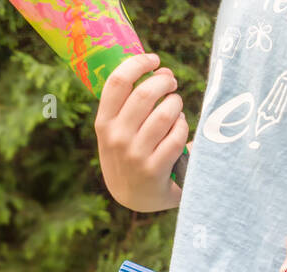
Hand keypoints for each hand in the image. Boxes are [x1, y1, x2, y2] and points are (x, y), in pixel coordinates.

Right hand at [94, 53, 187, 212]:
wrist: (134, 197)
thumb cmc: (130, 153)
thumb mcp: (116, 130)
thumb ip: (131, 102)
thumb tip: (162, 70)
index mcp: (104, 123)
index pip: (117, 81)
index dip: (138, 63)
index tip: (154, 59)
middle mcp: (116, 138)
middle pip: (145, 93)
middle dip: (165, 82)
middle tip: (171, 84)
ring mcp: (134, 155)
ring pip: (165, 113)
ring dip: (176, 104)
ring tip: (176, 107)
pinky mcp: (154, 170)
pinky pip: (177, 136)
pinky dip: (183, 127)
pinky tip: (179, 128)